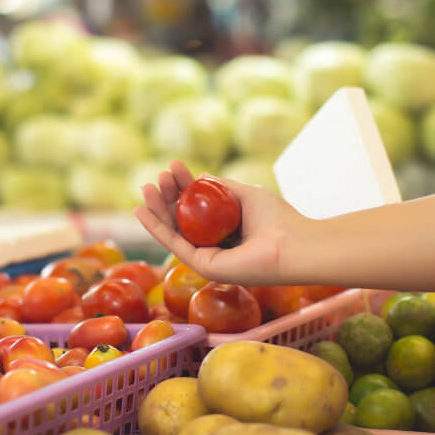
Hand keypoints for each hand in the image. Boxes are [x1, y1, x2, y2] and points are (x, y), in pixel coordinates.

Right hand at [133, 160, 306, 285]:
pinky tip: (141, 210)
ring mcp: (208, 258)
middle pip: (182, 220)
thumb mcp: (246, 194)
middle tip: (158, 176)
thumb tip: (202, 176)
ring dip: (157, 210)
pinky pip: (174, 244)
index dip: (183, 187)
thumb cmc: (278, 220)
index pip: (197, 209)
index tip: (173, 167)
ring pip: (174, 232)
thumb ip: (223, 187)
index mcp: (226, 232)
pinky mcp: (204, 267)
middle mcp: (215, 247)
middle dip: (167, 198)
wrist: (293, 244)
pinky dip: (156, 228)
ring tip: (146, 187)